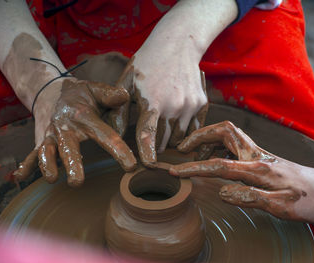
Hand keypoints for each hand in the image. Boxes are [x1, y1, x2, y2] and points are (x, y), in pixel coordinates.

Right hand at [13, 78, 136, 186]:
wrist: (52, 92)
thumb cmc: (82, 96)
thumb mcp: (95, 89)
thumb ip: (110, 94)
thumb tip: (125, 97)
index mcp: (84, 117)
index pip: (104, 135)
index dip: (119, 150)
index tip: (131, 167)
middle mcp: (65, 128)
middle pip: (69, 147)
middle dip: (72, 164)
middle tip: (77, 182)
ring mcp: (51, 136)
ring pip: (47, 152)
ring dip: (47, 165)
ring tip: (51, 179)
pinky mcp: (41, 142)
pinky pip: (31, 154)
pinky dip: (25, 165)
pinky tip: (19, 177)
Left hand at [116, 38, 207, 166]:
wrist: (178, 44)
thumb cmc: (148, 63)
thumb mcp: (127, 81)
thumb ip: (119, 109)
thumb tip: (113, 135)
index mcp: (153, 101)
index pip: (148, 134)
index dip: (147, 153)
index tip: (147, 166)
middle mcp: (175, 106)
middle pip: (165, 141)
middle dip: (156, 147)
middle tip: (149, 143)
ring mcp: (191, 106)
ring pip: (180, 138)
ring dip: (170, 139)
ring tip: (162, 128)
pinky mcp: (201, 104)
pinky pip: (194, 129)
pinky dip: (185, 132)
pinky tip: (176, 122)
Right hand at [169, 121, 313, 222]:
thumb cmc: (309, 201)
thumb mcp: (283, 206)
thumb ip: (252, 197)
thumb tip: (223, 192)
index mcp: (259, 168)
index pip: (218, 165)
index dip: (194, 168)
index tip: (174, 171)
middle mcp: (257, 155)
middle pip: (223, 131)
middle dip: (199, 135)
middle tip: (183, 148)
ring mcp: (259, 154)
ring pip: (229, 134)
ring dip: (208, 139)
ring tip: (196, 155)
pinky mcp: (262, 157)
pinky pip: (235, 144)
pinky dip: (220, 146)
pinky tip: (217, 161)